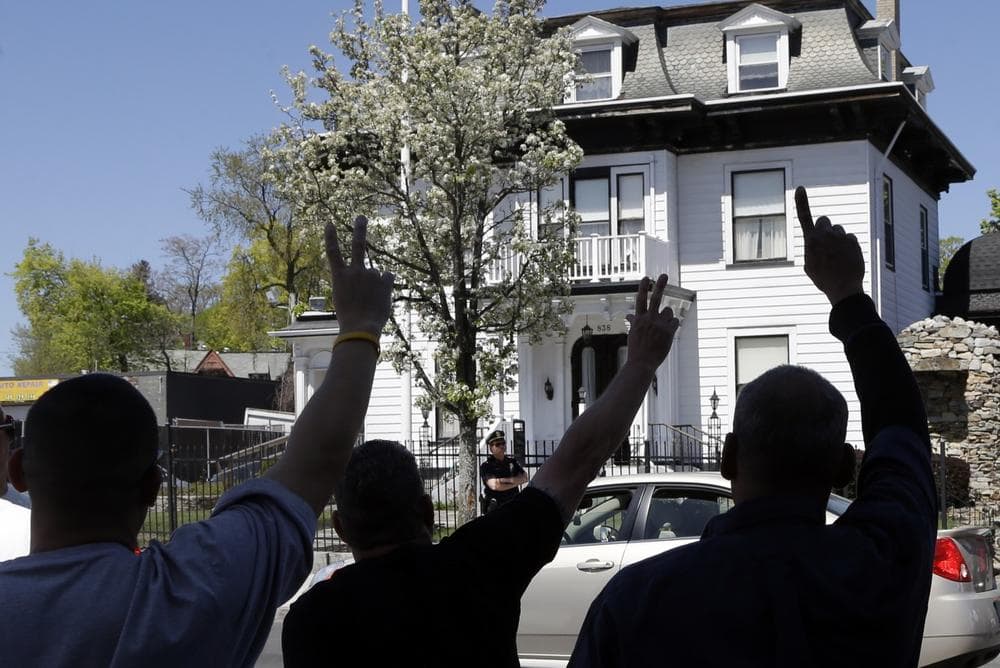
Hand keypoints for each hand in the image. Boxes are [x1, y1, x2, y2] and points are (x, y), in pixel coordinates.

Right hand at [326, 216, 393, 335]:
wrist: (361, 327)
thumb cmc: (349, 317)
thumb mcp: (343, 298)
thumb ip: (354, 283)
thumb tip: (375, 273)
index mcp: (339, 276)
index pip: (332, 252)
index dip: (331, 237)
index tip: (330, 223)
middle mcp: (355, 272)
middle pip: (357, 245)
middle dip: (359, 229)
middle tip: (361, 217)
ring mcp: (370, 275)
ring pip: (376, 274)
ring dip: (375, 285)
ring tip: (370, 300)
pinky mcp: (384, 281)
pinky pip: (388, 278)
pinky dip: (386, 286)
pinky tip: (381, 297)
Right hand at [625, 275, 680, 371]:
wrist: (642, 363)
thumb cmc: (637, 349)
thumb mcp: (633, 333)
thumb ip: (634, 322)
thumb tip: (628, 315)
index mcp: (639, 319)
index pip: (640, 300)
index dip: (643, 288)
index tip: (646, 277)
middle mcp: (649, 320)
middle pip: (655, 299)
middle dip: (659, 285)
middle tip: (663, 275)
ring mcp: (659, 325)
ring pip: (668, 312)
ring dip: (667, 317)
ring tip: (661, 328)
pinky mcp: (668, 332)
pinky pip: (675, 322)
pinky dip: (672, 326)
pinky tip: (667, 334)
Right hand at [795, 187, 864, 304]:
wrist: (843, 288)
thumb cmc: (823, 279)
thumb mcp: (809, 265)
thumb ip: (812, 249)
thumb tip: (818, 242)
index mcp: (811, 241)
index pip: (804, 217)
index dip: (802, 202)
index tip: (800, 189)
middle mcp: (825, 235)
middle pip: (824, 221)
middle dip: (824, 228)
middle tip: (826, 242)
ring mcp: (840, 237)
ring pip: (838, 230)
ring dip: (837, 238)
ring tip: (837, 256)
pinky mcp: (853, 240)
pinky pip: (849, 238)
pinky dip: (848, 246)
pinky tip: (847, 258)